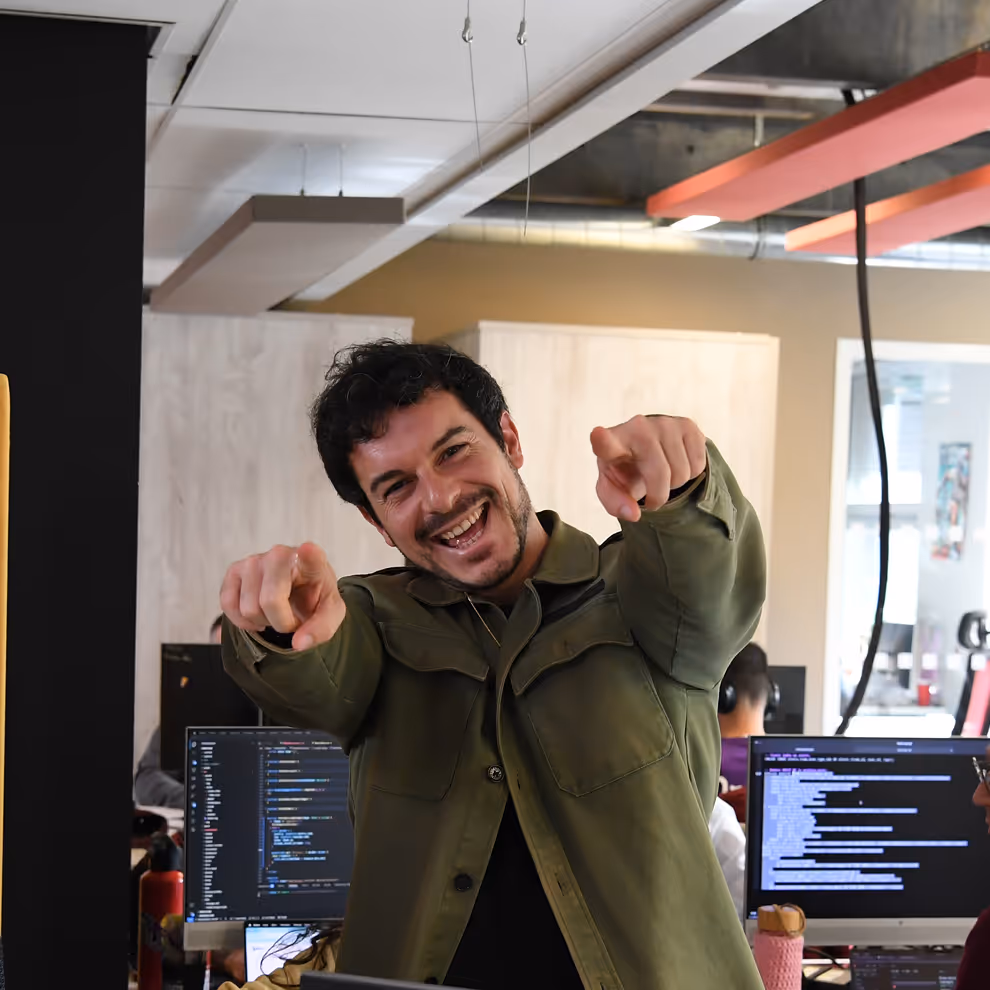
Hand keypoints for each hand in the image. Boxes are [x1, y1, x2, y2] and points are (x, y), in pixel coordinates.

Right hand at [220, 542, 344, 650]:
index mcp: (312, 562)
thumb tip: (299, 643)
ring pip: (248, 607)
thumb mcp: (329, 614)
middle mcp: (280, 555)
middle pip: (270, 601)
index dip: (309, 554)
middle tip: (290, 620)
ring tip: (275, 613)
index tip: (308, 550)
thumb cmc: (313, 597)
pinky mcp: (235, 570)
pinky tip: (257, 615)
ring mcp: (254, 560)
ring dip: (262, 621)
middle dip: (280, 622)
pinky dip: (241, 620)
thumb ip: (321, 629)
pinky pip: (228, 604)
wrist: (298, 592)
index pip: (311, 555)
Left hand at [590, 415, 705, 521]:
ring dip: (675, 484)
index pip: (606, 442)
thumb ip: (615, 503)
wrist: (647, 448)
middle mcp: (638, 427)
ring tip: (663, 476)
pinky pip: (698, 464)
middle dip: (659, 495)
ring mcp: (664, 423)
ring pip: (682, 471)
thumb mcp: (613, 488)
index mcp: (612, 443)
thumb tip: (634, 513)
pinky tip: (677, 463)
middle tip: (652, 496)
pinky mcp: (686, 425)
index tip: (598, 435)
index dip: (603, 440)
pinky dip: (691, 473)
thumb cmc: (626, 470)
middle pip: (660, 473)